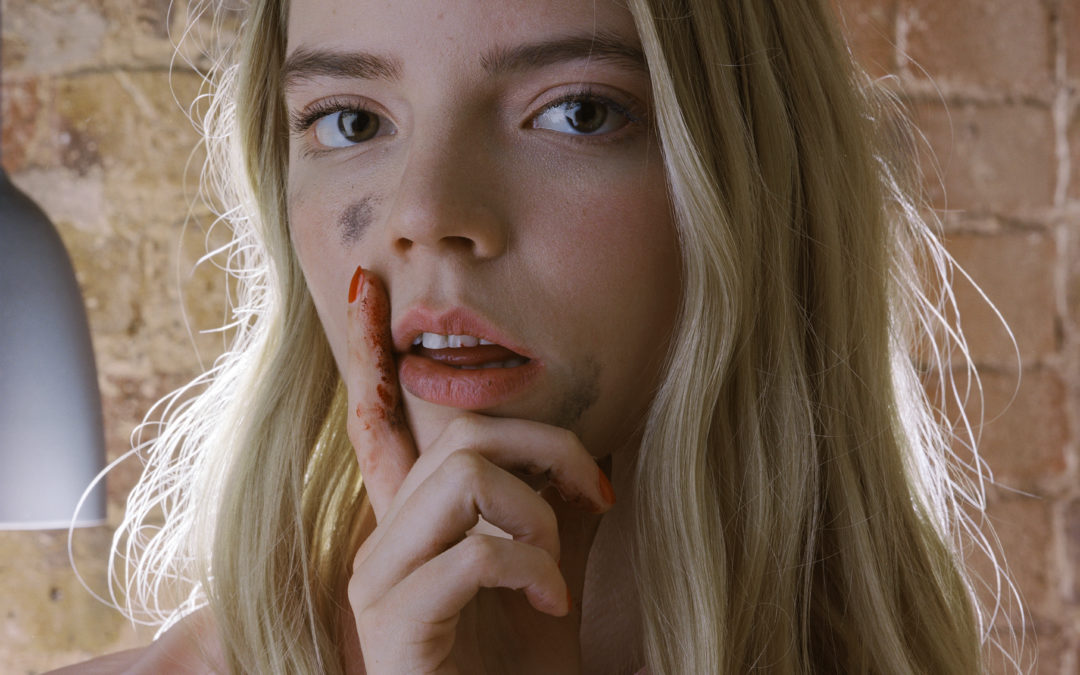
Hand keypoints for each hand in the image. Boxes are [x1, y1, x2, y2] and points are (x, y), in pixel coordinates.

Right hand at [342, 267, 614, 673]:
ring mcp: (382, 581)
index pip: (379, 421)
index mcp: (413, 522)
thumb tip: (589, 448)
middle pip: (459, 434)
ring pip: (463, 476)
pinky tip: (551, 606)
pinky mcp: (395, 624)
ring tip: (556, 571)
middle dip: (548, 444)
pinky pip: (474, 551)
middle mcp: (385, 540)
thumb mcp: (546, 570)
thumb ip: (552, 507)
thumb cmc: (520, 665)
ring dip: (537, 515)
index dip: (370, 354)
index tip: (362, 283)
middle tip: (597, 491)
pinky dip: (532, 569)